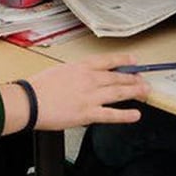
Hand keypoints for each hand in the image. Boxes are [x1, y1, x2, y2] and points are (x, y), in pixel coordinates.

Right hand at [0, 53, 149, 133]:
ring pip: (119, 92)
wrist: (30, 102)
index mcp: (81, 67)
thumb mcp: (59, 70)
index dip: (124, 61)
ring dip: (135, 92)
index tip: (133, 61)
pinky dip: (125, 115)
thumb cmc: (38, 87)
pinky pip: (111, 114)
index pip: (108, 61)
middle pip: (117, 77)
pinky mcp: (88, 113)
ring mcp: (90, 96)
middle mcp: (89, 79)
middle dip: (133, 78)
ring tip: (145, 92)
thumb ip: (75, 74)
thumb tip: (84, 77)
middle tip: (143, 79)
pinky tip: (135, 115)